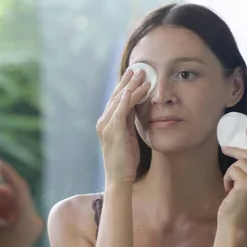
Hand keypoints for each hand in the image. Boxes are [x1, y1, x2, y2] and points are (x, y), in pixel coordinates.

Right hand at [96, 68, 150, 184]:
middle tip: (138, 69)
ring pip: (119, 100)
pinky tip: (134, 89)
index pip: (116, 100)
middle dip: (127, 81)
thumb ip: (129, 121)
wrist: (118, 177)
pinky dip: (128, 99)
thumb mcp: (128, 136)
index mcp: (106, 123)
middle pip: (116, 96)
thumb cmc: (125, 160)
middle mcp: (103, 121)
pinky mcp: (113, 131)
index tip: (134, 75)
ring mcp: (106, 126)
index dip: (125, 86)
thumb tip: (136, 107)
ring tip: (142, 76)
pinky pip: (120, 110)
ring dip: (131, 86)